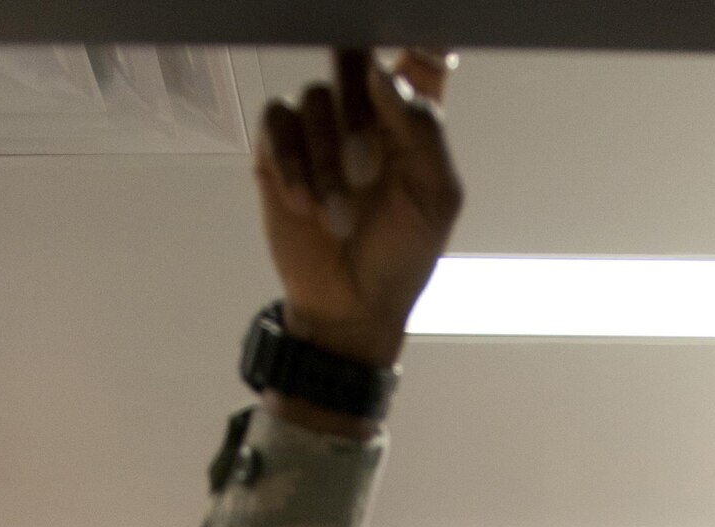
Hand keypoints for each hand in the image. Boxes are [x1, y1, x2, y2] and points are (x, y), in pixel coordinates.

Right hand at [254, 48, 461, 368]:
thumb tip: (382, 73)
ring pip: (316, 98)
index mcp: (411, 116)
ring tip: (340, 218)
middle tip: (367, 170)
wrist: (352, 305)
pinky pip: (278, 123)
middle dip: (359, 109)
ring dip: (328, 164)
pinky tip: (306, 207)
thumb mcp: (435, 197)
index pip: (417, 53)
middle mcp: (365, 109)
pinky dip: (293, 165)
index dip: (416, 33)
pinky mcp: (280, 149)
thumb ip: (422, 129)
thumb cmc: (401, 254)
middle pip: (355, 54)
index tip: (419, 36)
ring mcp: (320, 126)